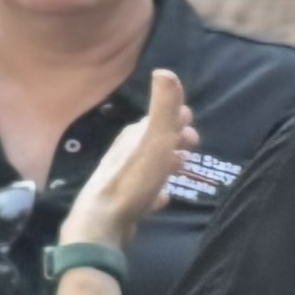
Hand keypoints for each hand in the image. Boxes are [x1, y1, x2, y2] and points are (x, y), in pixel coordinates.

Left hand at [60, 68, 186, 252]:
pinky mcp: (122, 207)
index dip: (176, 119)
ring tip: (182, 169)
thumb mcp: (155, 138)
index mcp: (132, 137)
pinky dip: (156, 194)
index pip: (156, 120)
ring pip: (149, 167)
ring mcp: (122, 182)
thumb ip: (163, 107)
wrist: (102, 223)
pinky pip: (143, 195)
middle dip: (174, 141)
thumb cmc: (134, 178)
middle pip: (153, 143)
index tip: (191, 123)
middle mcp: (124, 156)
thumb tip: (164, 70)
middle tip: (192, 148)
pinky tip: (163, 199)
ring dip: (166, 165)